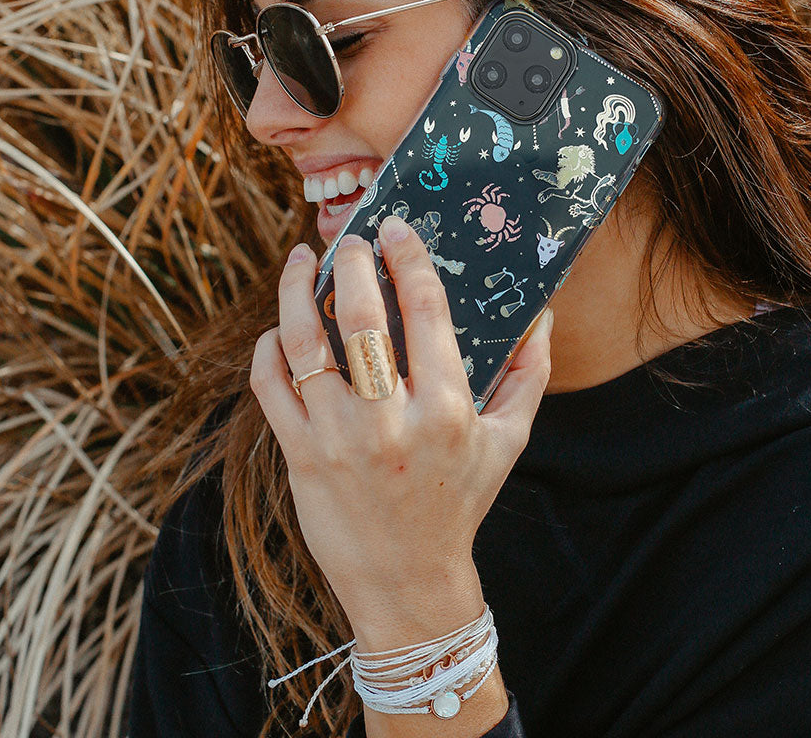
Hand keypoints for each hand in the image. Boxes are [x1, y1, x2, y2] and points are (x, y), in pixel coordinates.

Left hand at [250, 214, 553, 636]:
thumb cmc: (458, 504)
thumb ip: (529, 374)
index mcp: (447, 410)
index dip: (409, 259)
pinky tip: (280, 327)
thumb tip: (541, 315)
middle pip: (360, 318)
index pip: (426, 311)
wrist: (407, 582)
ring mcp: (338, 438)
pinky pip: (271, 386)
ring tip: (301, 261)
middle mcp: (391, 421)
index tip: (396, 229)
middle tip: (351, 239)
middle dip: (352, 263)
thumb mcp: (506, 441)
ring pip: (304, 343)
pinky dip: (270, 348)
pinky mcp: (300, 456)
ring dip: (297, 291)